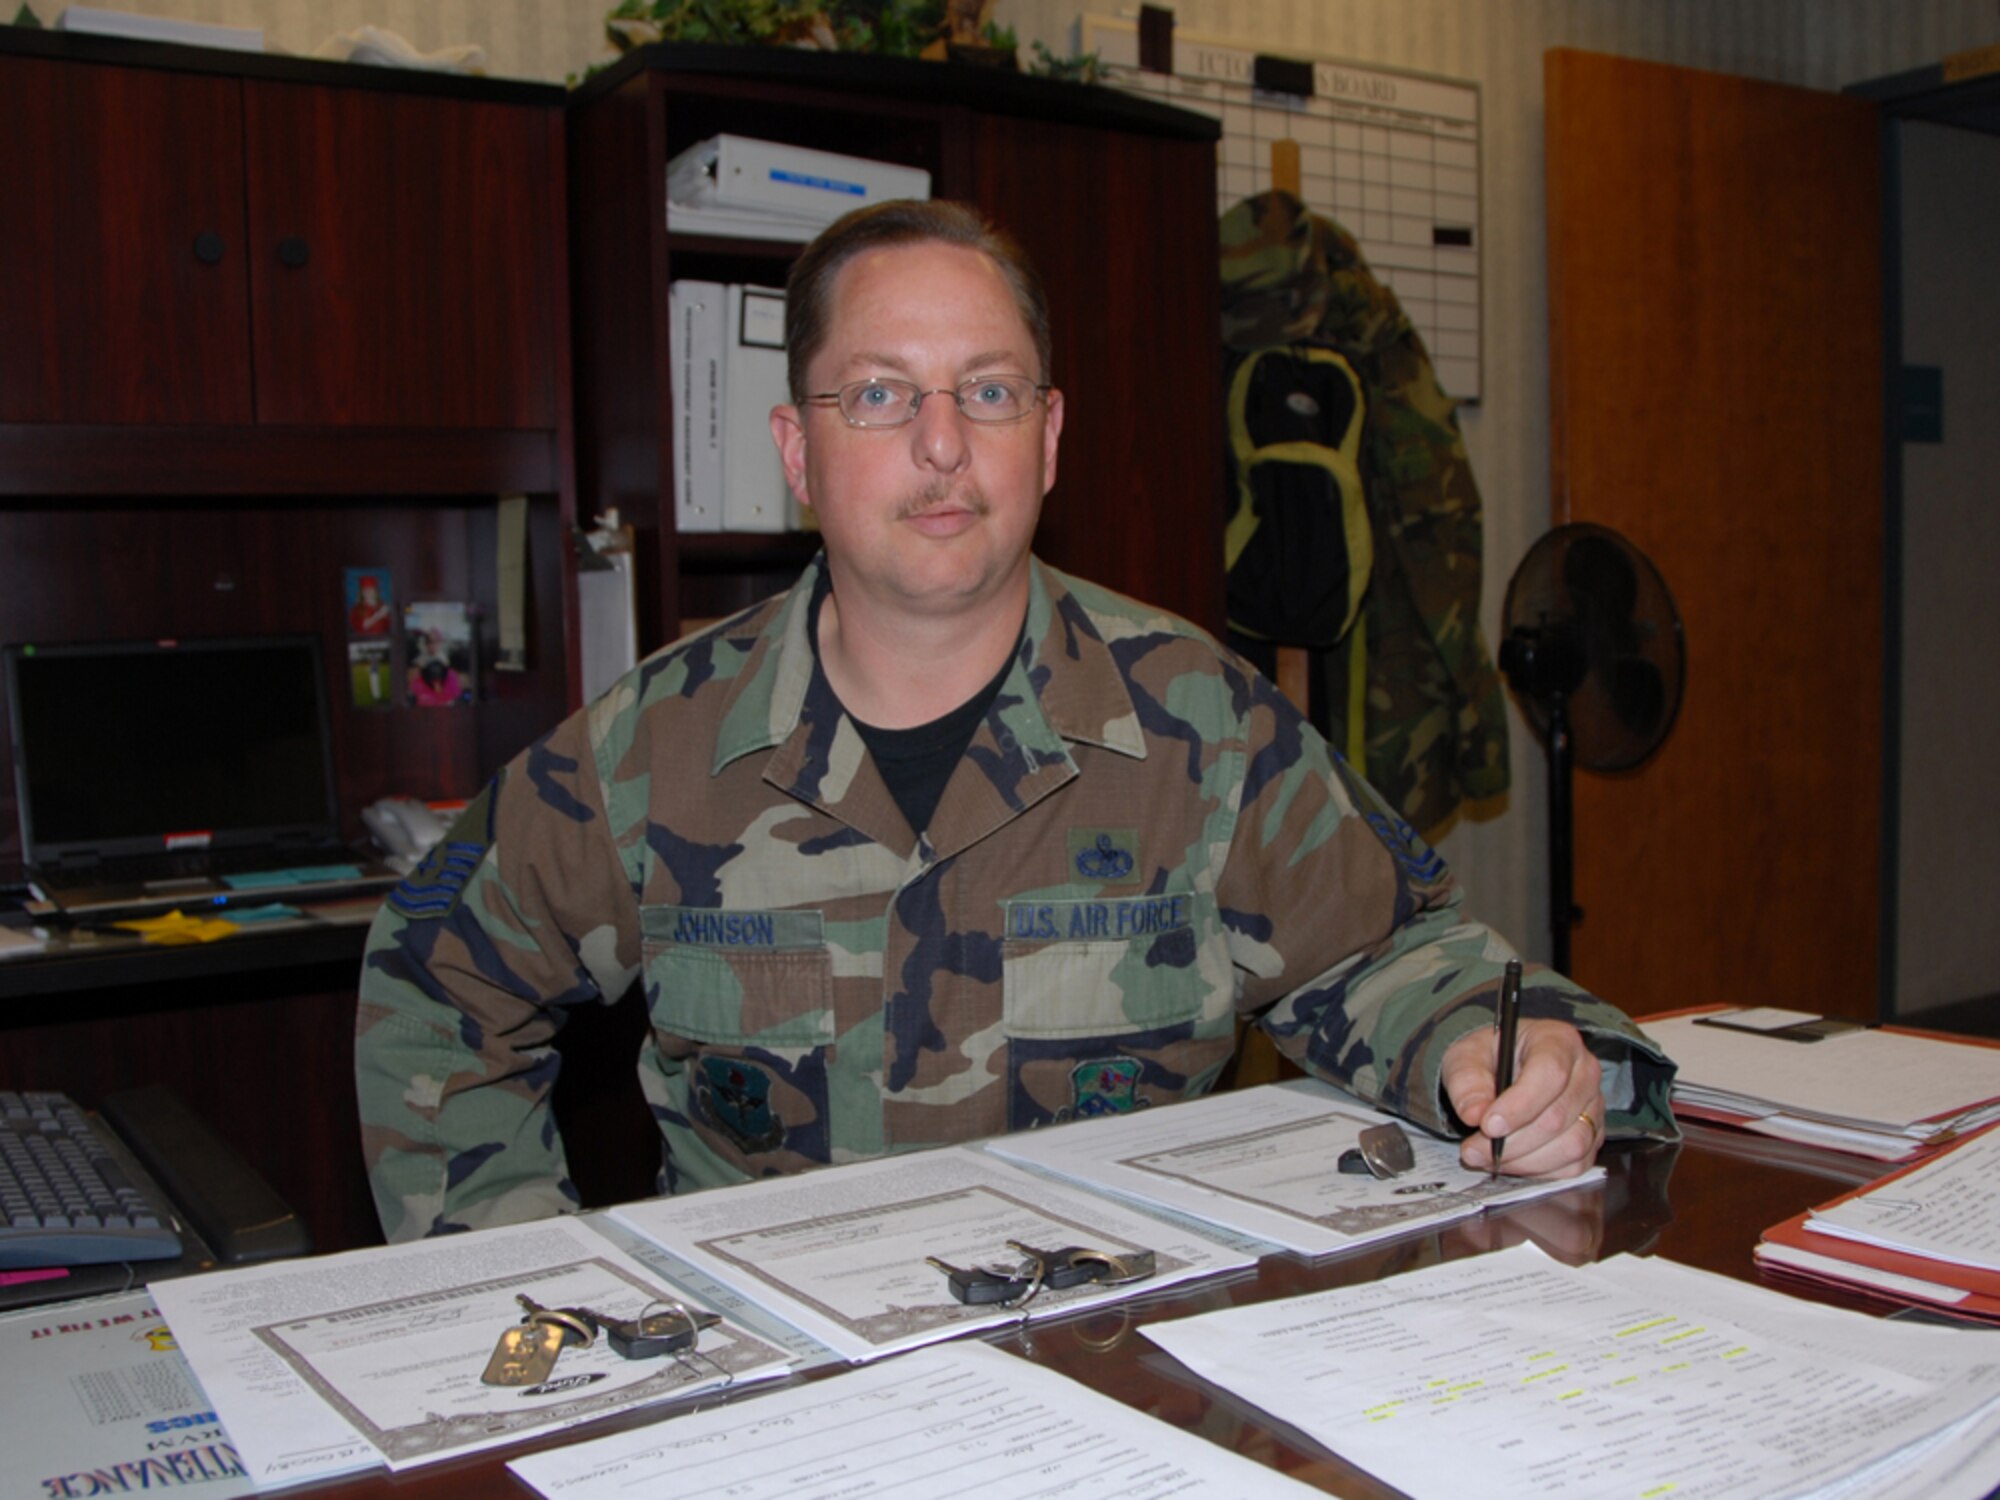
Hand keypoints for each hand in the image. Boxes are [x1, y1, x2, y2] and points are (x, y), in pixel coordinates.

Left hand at [1442, 1018, 1602, 1177]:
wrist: (1504, 1068)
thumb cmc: (1490, 1058)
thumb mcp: (1466, 1057)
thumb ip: (1467, 1082)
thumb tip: (1474, 1114)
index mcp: (1559, 1041)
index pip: (1550, 1073)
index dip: (1519, 1105)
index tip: (1487, 1125)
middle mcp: (1586, 1073)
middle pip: (1557, 1117)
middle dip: (1511, 1142)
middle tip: (1473, 1150)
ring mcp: (1594, 1107)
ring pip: (1570, 1146)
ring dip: (1523, 1160)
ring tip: (1487, 1156)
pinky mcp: (1593, 1137)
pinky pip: (1574, 1165)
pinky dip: (1539, 1171)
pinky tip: (1512, 1161)